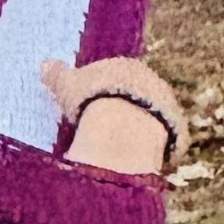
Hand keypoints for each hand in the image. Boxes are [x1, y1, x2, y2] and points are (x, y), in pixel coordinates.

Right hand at [42, 55, 185, 173]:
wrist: (125, 130)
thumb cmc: (91, 101)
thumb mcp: (65, 85)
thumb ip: (56, 75)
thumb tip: (45, 64)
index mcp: (126, 66)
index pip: (115, 75)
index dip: (100, 91)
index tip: (88, 106)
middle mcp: (153, 81)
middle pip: (135, 95)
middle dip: (121, 108)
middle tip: (102, 127)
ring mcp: (169, 107)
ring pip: (149, 118)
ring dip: (136, 129)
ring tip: (115, 146)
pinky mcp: (178, 133)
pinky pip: (162, 140)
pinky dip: (150, 148)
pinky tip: (133, 159)